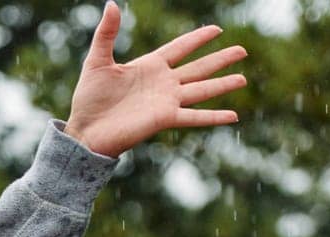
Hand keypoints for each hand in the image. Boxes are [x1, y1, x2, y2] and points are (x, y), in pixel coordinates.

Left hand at [63, 2, 247, 157]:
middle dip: (220, 59)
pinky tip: (233, 116)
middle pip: (198, 67)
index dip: (197, 38)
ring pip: (202, 89)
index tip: (216, 29)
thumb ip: (107, 33)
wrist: (85, 130)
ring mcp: (166, 101)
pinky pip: (194, 116)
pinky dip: (214, 116)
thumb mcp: (97, 60)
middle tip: (242, 50)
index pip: (180, 48)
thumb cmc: (89, 99)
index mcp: (149, 66)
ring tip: (243, 79)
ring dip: (223, 84)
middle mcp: (163, 83)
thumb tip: (112, 4)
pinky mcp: (165, 118)